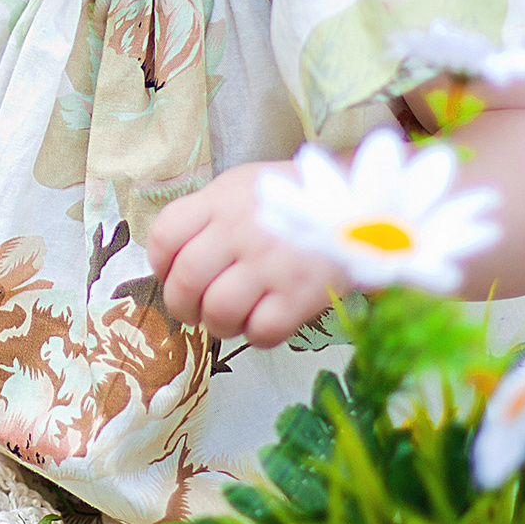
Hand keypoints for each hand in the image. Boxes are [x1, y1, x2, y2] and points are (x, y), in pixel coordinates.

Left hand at [146, 162, 350, 345]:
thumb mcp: (245, 187)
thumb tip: (176, 260)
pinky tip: (268, 321)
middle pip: (186, 282)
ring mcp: (270, 262)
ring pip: (219, 312)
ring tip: (233, 320)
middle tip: (198, 313)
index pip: (165, 235)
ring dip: (219, 326)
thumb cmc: (297, 198)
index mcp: (221, 200)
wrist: (364, 202)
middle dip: (183, 307)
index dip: (160, 265)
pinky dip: (259, 336)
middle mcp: (239, 230)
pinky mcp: (301, 292)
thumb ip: (210, 216)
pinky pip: (263, 332)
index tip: (173, 276)